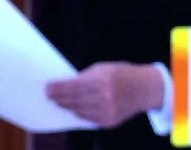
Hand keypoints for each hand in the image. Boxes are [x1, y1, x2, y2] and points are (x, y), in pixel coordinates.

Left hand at [45, 62, 163, 127]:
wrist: (143, 89)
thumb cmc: (121, 74)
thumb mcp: (103, 68)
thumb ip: (86, 76)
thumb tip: (67, 85)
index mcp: (101, 80)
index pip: (73, 86)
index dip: (58, 88)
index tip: (47, 87)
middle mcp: (103, 97)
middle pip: (74, 100)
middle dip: (59, 98)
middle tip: (48, 96)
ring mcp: (106, 111)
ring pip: (79, 111)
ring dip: (67, 107)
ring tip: (58, 103)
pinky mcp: (108, 121)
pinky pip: (88, 119)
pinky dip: (79, 114)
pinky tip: (73, 110)